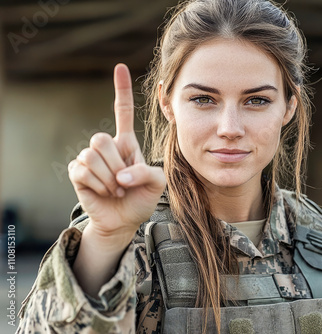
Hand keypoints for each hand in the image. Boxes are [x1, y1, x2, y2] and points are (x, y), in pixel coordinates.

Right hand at [68, 64, 165, 240]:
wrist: (124, 221)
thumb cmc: (141, 199)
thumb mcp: (157, 184)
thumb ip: (147, 173)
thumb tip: (121, 175)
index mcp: (126, 143)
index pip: (121, 112)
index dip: (121, 90)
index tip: (120, 67)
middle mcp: (106, 147)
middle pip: (101, 138)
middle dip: (115, 164)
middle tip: (124, 182)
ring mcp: (89, 159)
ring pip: (91, 154)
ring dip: (108, 178)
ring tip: (116, 189)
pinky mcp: (77, 173)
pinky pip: (82, 170)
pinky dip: (98, 186)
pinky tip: (104, 192)